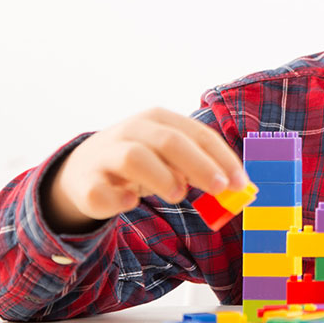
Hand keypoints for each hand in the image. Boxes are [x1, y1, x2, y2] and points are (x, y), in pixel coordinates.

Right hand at [45, 107, 248, 232]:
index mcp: (159, 120)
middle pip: (169, 141)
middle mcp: (132, 131)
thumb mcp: (170, 157)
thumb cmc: (141, 162)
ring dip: (162, 178)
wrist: (83, 169)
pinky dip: (118, 199)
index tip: (240, 183)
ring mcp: (106, 155)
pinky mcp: (86, 183)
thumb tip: (235, 187)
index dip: (222, 158)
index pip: (198, 134)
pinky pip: (101, 191)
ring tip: (178, 195)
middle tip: (219, 188)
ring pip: (135, 158)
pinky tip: (130, 202)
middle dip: (199, 165)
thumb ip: (199, 168)